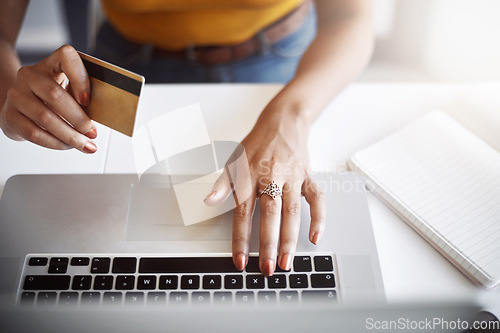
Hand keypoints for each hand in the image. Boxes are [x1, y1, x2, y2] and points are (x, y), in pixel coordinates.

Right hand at [0, 45, 96, 152]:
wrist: (20, 109)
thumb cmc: (50, 101)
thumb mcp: (67, 91)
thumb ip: (81, 100)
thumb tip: (94, 124)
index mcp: (50, 65)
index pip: (66, 57)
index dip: (80, 78)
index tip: (89, 100)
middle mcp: (29, 76)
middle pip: (55, 95)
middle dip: (78, 119)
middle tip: (91, 133)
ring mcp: (16, 95)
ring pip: (45, 118)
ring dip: (69, 136)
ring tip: (83, 144)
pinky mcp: (10, 116)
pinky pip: (34, 133)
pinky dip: (55, 143)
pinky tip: (67, 146)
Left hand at [204, 103, 325, 275]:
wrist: (283, 122)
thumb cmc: (257, 144)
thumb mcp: (233, 160)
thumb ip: (222, 184)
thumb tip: (209, 201)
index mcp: (250, 176)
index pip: (243, 212)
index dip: (241, 238)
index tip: (240, 260)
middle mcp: (271, 178)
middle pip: (270, 215)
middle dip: (268, 244)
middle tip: (267, 268)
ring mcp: (291, 177)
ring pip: (292, 211)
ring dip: (290, 238)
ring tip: (287, 262)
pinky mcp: (307, 176)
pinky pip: (316, 199)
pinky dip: (319, 217)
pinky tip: (316, 237)